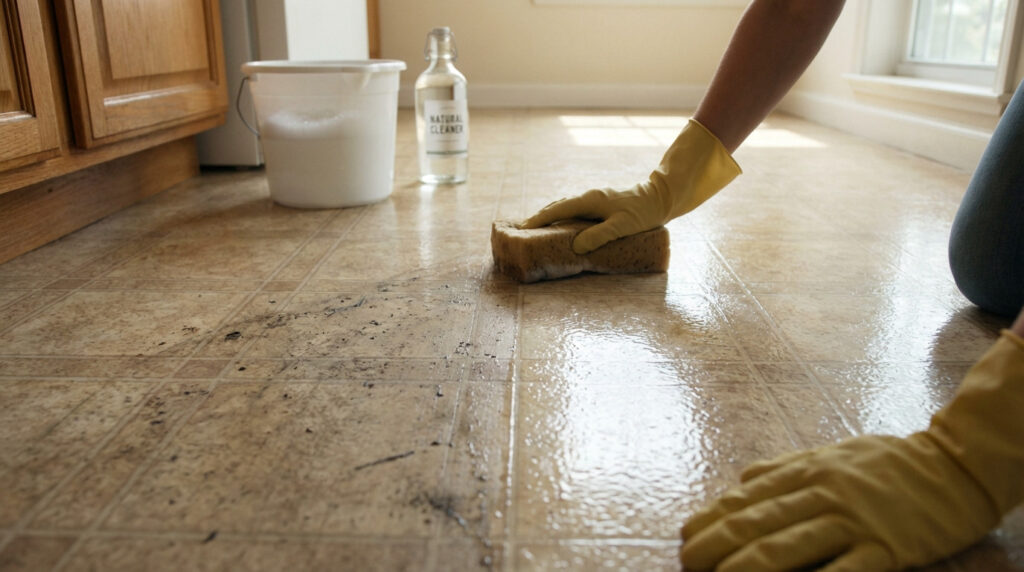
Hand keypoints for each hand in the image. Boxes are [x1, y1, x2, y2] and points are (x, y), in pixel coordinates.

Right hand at [520, 119, 739, 253]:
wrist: (661, 197)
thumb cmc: (643, 213)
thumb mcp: (622, 227)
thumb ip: (599, 236)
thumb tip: (576, 246)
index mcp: (589, 201)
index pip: (557, 210)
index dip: (539, 220)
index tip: (523, 229)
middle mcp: (588, 197)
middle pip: (557, 207)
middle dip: (539, 218)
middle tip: (522, 232)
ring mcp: (594, 200)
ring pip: (565, 207)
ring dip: (550, 217)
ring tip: (536, 230)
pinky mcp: (600, 204)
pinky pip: (574, 210)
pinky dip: (562, 217)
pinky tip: (562, 226)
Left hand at [682, 330, 1023, 570]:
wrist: (953, 466)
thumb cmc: (883, 464)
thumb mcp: (827, 454)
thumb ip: (782, 469)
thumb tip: (739, 483)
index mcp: (804, 471)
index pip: (744, 498)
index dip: (709, 520)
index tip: (685, 538)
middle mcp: (821, 491)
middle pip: (756, 522)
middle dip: (715, 546)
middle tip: (688, 564)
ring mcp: (853, 519)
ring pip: (788, 545)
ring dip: (747, 567)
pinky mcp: (886, 547)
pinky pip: (844, 571)